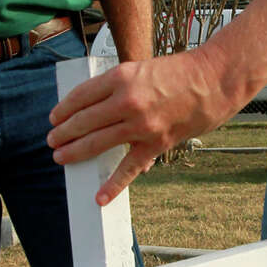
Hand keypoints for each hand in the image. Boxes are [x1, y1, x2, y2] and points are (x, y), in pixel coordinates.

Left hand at [47, 48, 237, 205]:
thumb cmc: (180, 72)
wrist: (214, 80)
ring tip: (61, 157)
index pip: (81, 96)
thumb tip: (95, 105)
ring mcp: (141, 124)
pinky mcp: (155, 143)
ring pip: (97, 142)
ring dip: (75, 152)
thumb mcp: (141, 68)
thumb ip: (117, 86)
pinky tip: (99, 197)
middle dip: (63, 133)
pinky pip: (129, 168)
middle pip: (84, 121)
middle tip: (52, 140)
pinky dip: (113, 185)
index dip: (63, 109)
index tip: (54, 118)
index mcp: (121, 77)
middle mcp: (127, 101)